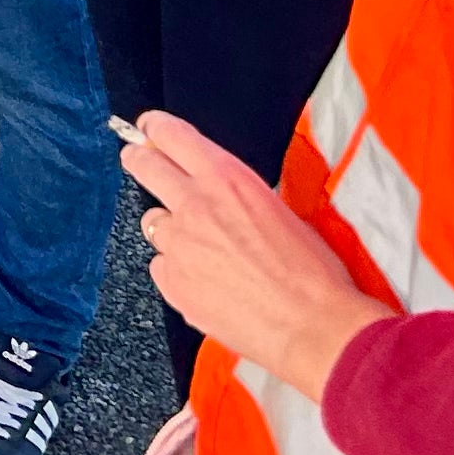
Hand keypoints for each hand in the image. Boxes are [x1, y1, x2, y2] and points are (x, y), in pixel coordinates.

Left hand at [123, 111, 393, 398]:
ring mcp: (178, 244)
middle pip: (143, 165)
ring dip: (171, 229)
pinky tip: (206, 283)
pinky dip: (177, 270)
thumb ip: (236, 194)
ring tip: (204, 250)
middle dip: (139, 159)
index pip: (171, 134)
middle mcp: (194, 204)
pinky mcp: (172, 282)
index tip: (149, 128)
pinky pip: (162, 266)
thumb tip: (218, 193)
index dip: (155, 128)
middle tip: (139, 160)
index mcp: (226, 178)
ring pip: (154, 223)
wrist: (314, 326)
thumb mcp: (279, 210)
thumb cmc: (312, 273)